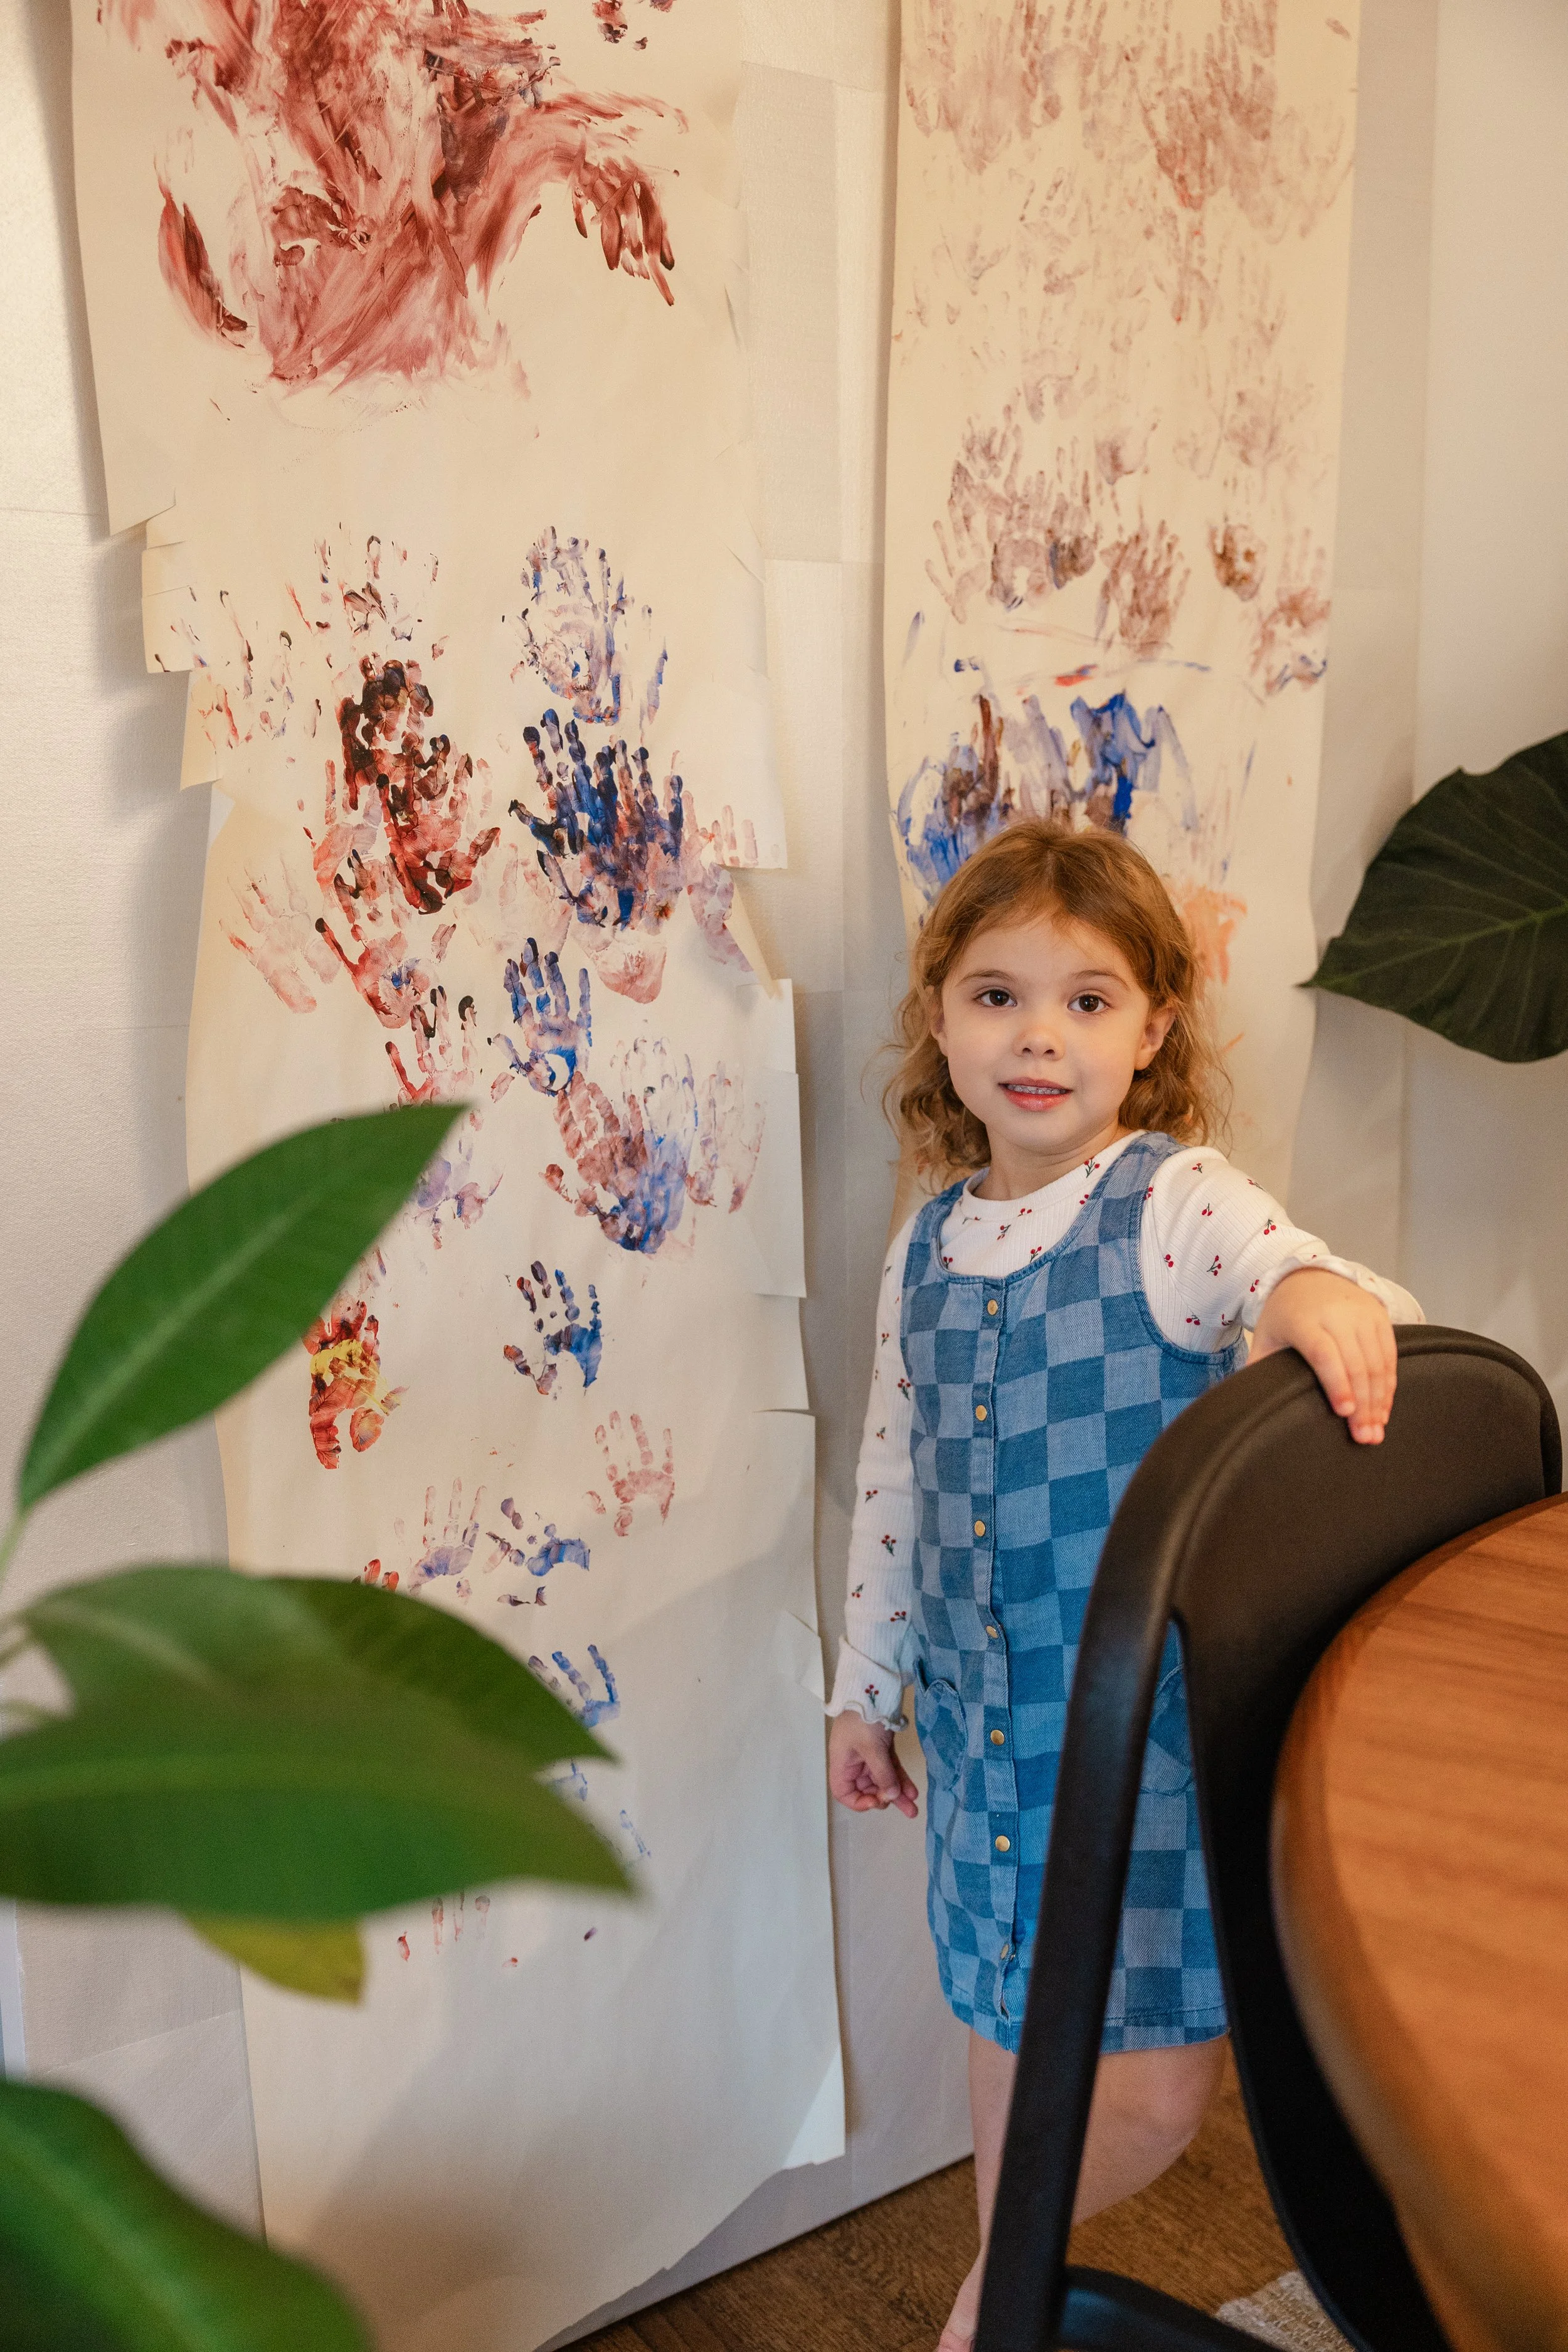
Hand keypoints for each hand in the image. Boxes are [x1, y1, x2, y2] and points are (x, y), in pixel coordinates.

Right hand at [828, 1710, 918, 1818]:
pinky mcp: (883, 1748)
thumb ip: (883, 1774)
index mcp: (842, 1764)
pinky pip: (892, 1769)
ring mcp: (870, 1755)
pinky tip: (912, 1791)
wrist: (873, 1689)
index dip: (858, 1802)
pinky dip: (901, 1779)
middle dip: (884, 1799)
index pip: (844, 1792)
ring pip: (883, 1780)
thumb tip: (893, 1796)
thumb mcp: (871, 1748)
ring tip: (913, 1809)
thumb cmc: (863, 1720)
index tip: (876, 1802)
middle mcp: (854, 1763)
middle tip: (900, 1803)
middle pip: (867, 1789)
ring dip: (897, 1794)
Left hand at [1251, 1268, 1396, 1443]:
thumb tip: (1247, 1402)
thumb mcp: (1266, 1334)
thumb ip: (1259, 1366)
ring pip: (1377, 1363)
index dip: (1337, 1383)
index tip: (1344, 1412)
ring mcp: (1363, 1314)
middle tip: (1364, 1437)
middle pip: (1356, 1364)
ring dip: (1380, 1400)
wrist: (1312, 1275)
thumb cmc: (1285, 1314)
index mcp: (1304, 1320)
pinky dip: (1389, 1385)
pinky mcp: (1381, 1316)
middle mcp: (1338, 1315)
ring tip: (1375, 1431)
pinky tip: (1384, 1408)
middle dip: (1363, 1405)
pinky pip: (1389, 1355)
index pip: (1325, 1353)